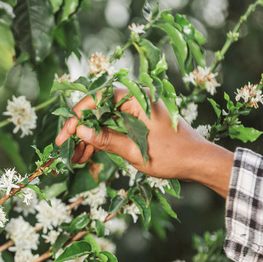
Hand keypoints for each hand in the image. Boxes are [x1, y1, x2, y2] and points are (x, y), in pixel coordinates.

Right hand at [54, 89, 234, 196]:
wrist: (199, 163)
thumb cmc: (172, 155)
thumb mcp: (136, 150)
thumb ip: (106, 140)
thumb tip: (80, 132)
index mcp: (137, 99)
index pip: (99, 98)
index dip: (79, 115)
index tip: (67, 132)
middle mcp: (135, 101)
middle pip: (98, 111)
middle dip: (80, 130)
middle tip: (64, 148)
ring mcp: (135, 113)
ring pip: (102, 122)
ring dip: (87, 139)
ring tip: (74, 158)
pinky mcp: (136, 125)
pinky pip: (112, 129)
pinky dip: (100, 142)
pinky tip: (86, 156)